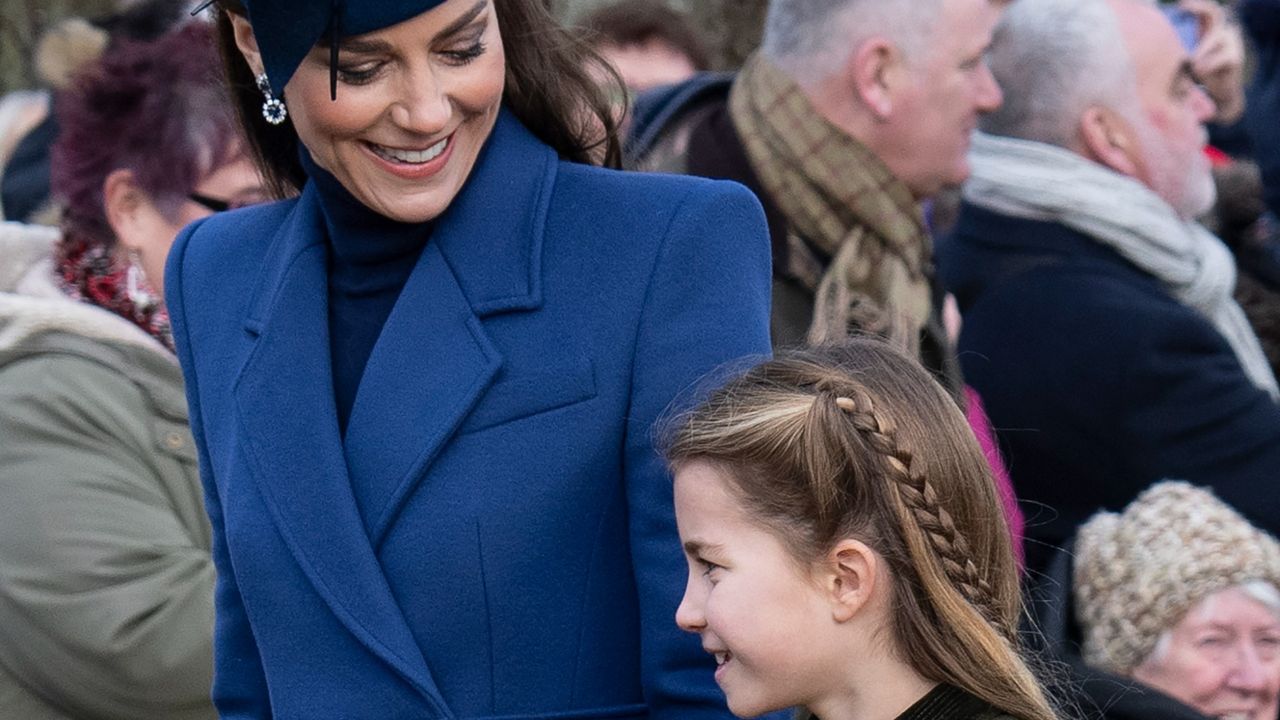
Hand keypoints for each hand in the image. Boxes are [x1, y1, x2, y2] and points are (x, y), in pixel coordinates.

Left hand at [1182, 0, 1245, 123]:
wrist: (1218, 97)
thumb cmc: (1198, 76)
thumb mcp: (1187, 60)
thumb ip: (1180, 50)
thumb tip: (1156, 41)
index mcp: (1211, 32)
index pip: (1207, 11)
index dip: (1197, 6)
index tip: (1181, 3)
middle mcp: (1224, 33)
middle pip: (1216, 13)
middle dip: (1200, 8)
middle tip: (1184, 7)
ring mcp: (1232, 43)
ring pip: (1215, 38)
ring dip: (1201, 50)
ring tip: (1192, 64)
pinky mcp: (1236, 57)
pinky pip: (1220, 56)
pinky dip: (1207, 65)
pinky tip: (1199, 71)